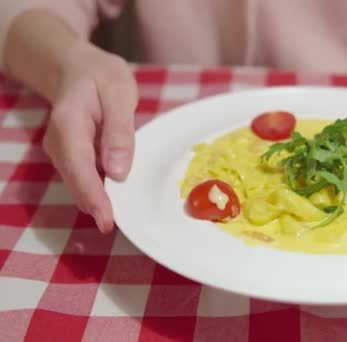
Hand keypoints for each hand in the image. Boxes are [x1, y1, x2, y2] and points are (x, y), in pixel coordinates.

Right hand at [42, 44, 137, 232]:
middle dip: (92, 205)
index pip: (80, 165)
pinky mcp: (70, 156)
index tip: (105, 218)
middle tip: (109, 227)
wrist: (77, 68)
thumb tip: (118, 171)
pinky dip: (95, 190)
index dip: (93, 194)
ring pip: (77, 181)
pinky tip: (109, 202)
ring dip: (93, 200)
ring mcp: (62, 150)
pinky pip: (82, 176)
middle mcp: (59, 140)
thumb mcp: (119, 92)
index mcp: (69, 122)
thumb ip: (119, 130)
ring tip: (110, 219)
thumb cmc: (101, 77)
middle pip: (75, 179)